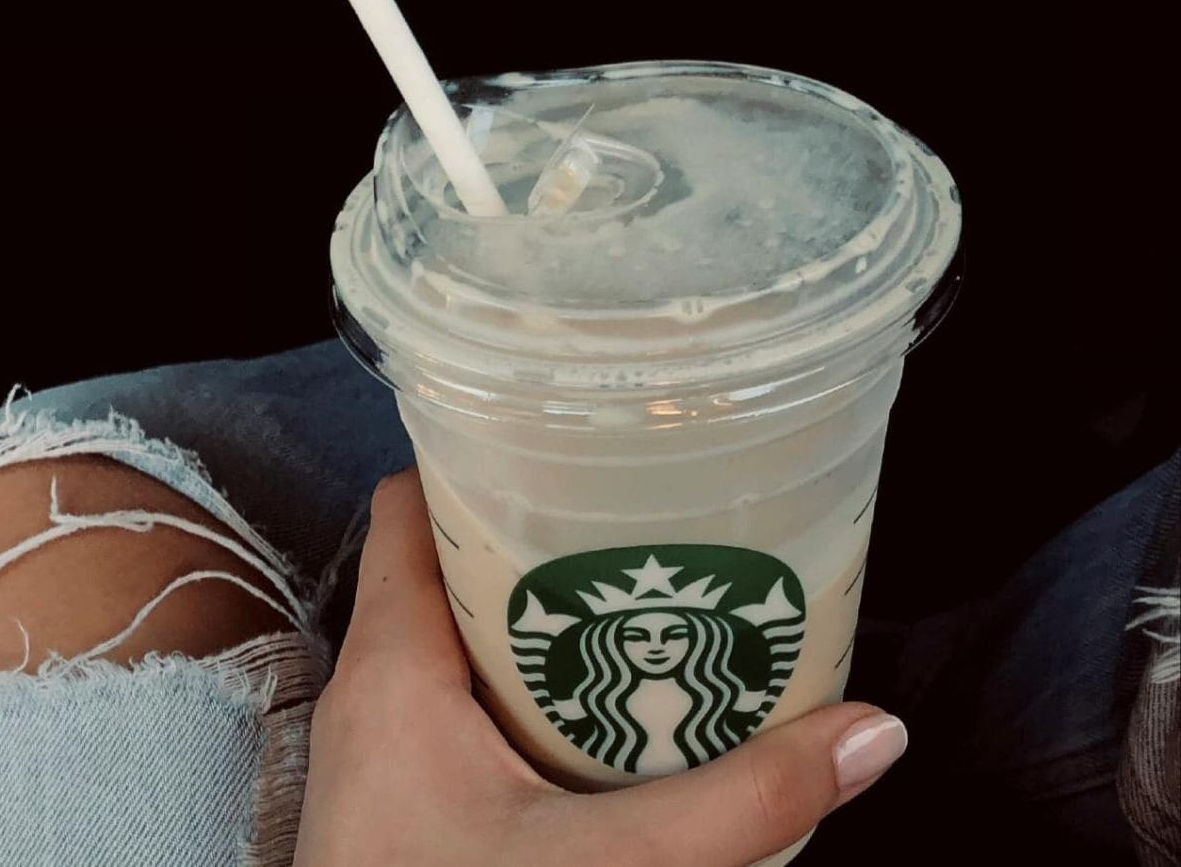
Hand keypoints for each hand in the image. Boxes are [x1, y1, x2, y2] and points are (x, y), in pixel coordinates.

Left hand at [294, 468, 907, 865]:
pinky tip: (611, 721)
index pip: (413, 505)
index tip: (578, 442)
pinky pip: (467, 714)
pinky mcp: (407, 804)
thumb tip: (871, 732)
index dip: (482, 457)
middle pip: (452, 568)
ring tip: (653, 609)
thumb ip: (738, 803)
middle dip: (549, 544)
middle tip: (654, 529)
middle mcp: (374, 694)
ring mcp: (384, 753)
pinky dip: (535, 700)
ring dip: (548, 627)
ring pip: (465, 647)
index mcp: (392, 667)